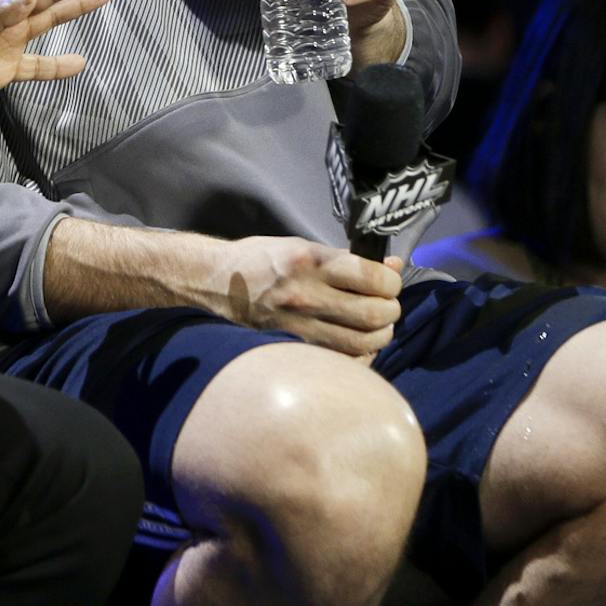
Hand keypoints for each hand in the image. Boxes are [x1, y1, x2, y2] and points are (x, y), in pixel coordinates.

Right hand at [217, 236, 403, 359]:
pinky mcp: (293, 346)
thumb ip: (346, 259)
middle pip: (373, 314)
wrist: (213, 282)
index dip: (391, 282)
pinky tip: (357, 345)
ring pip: (362, 342)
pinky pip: (341, 360)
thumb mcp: (299, 245)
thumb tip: (392, 267)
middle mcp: (306, 294)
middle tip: (386, 305)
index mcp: (309, 261)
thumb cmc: (258, 259)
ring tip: (375, 326)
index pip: (372, 277)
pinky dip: (359, 356)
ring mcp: (299, 324)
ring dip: (380, 335)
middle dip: (390, 310)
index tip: (389, 281)